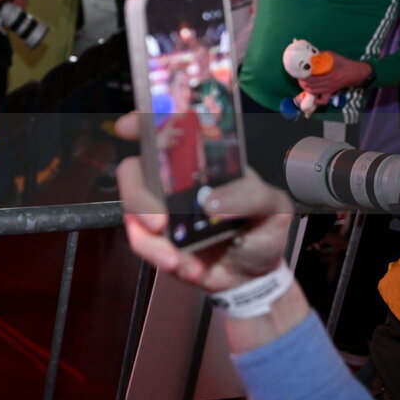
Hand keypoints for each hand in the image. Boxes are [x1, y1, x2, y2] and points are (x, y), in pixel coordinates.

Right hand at [115, 113, 292, 291]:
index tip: (126, 128)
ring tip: (176, 261)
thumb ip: (250, 196)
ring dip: (148, 239)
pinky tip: (190, 269)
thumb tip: (210, 202)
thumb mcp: (273, 207)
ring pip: (131, 212)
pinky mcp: (155, 240)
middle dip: (137, 195)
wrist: (254, 277)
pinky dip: (161, 257)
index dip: (141, 123)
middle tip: (158, 222)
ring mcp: (159, 210)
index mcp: (199, 161)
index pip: (165, 131)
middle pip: (133, 171)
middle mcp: (171, 181)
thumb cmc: (262, 229)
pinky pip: (142, 244)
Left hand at [297, 52, 370, 104]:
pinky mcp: (331, 92)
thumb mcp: (333, 56)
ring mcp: (329, 89)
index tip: (299, 72)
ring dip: (306, 88)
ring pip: (314, 92)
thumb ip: (321, 56)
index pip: (312, 78)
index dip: (303, 76)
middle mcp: (328, 83)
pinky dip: (316, 100)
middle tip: (299, 77)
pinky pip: (323, 100)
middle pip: (310, 86)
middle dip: (302, 82)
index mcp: (329, 74)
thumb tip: (310, 55)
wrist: (356, 72)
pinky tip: (312, 94)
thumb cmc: (344, 63)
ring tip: (303, 83)